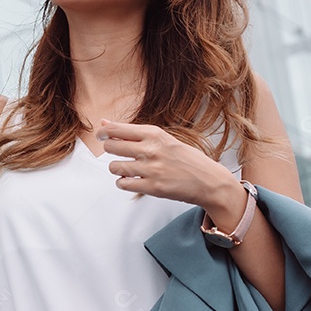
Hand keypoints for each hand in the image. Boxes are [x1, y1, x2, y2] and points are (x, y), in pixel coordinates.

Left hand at [94, 118, 236, 207]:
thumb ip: (132, 132)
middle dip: (110, 150)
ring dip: (117, 168)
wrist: (209, 181)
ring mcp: (151, 169)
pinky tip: (133, 180)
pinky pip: (122, 184)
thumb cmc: (186, 158)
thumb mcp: (162, 139)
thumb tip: (104, 123)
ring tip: (128, 168)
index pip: (115, 129)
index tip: (101, 136)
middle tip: (118, 153)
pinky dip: (124, 183)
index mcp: (154, 133)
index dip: (103, 132)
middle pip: (111, 147)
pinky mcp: (152, 187)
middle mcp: (151, 150)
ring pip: (114, 167)